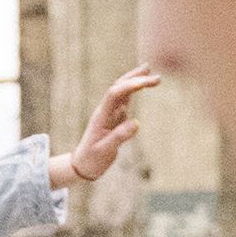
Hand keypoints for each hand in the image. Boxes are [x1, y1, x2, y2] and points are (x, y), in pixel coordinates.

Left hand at [47, 65, 161, 186]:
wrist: (83, 166)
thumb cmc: (91, 159)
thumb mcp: (105, 150)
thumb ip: (119, 136)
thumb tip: (136, 123)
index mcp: (101, 116)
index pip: (115, 94)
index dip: (129, 85)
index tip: (145, 82)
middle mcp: (105, 111)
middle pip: (118, 87)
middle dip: (134, 77)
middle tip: (152, 71)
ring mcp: (110, 114)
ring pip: (122, 92)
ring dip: (134, 80)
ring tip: (148, 70)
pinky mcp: (114, 119)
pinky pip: (124, 101)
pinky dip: (133, 91)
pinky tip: (141, 85)